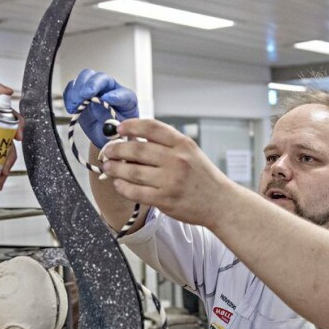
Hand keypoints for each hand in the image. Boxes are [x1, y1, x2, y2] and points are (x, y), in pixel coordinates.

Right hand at [63, 69, 138, 147]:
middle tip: (85, 95)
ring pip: (85, 78)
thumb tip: (107, 121)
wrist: (106, 134)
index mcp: (125, 99)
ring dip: (78, 89)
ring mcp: (94, 90)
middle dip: (92, 84)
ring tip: (75, 104)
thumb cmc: (116, 131)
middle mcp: (109, 90)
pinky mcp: (80, 95)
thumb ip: (116, 126)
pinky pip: (73, 88)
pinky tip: (71, 108)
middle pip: (100, 78)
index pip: (122, 94)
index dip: (115, 96)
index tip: (107, 100)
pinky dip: (69, 96)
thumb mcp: (121, 132)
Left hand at [100, 118, 236, 227]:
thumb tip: (134, 138)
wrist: (220, 203)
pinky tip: (118, 183)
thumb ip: (167, 144)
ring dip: (115, 168)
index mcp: (183, 144)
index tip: (119, 128)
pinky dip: (123, 186)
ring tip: (107, 166)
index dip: (131, 125)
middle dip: (116, 148)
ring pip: (133, 170)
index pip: (152, 128)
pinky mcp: (165, 199)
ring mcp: (170, 181)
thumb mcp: (190, 152)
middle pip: (137, 148)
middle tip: (107, 150)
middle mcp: (177, 160)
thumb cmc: (203, 177)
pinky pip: (136, 191)